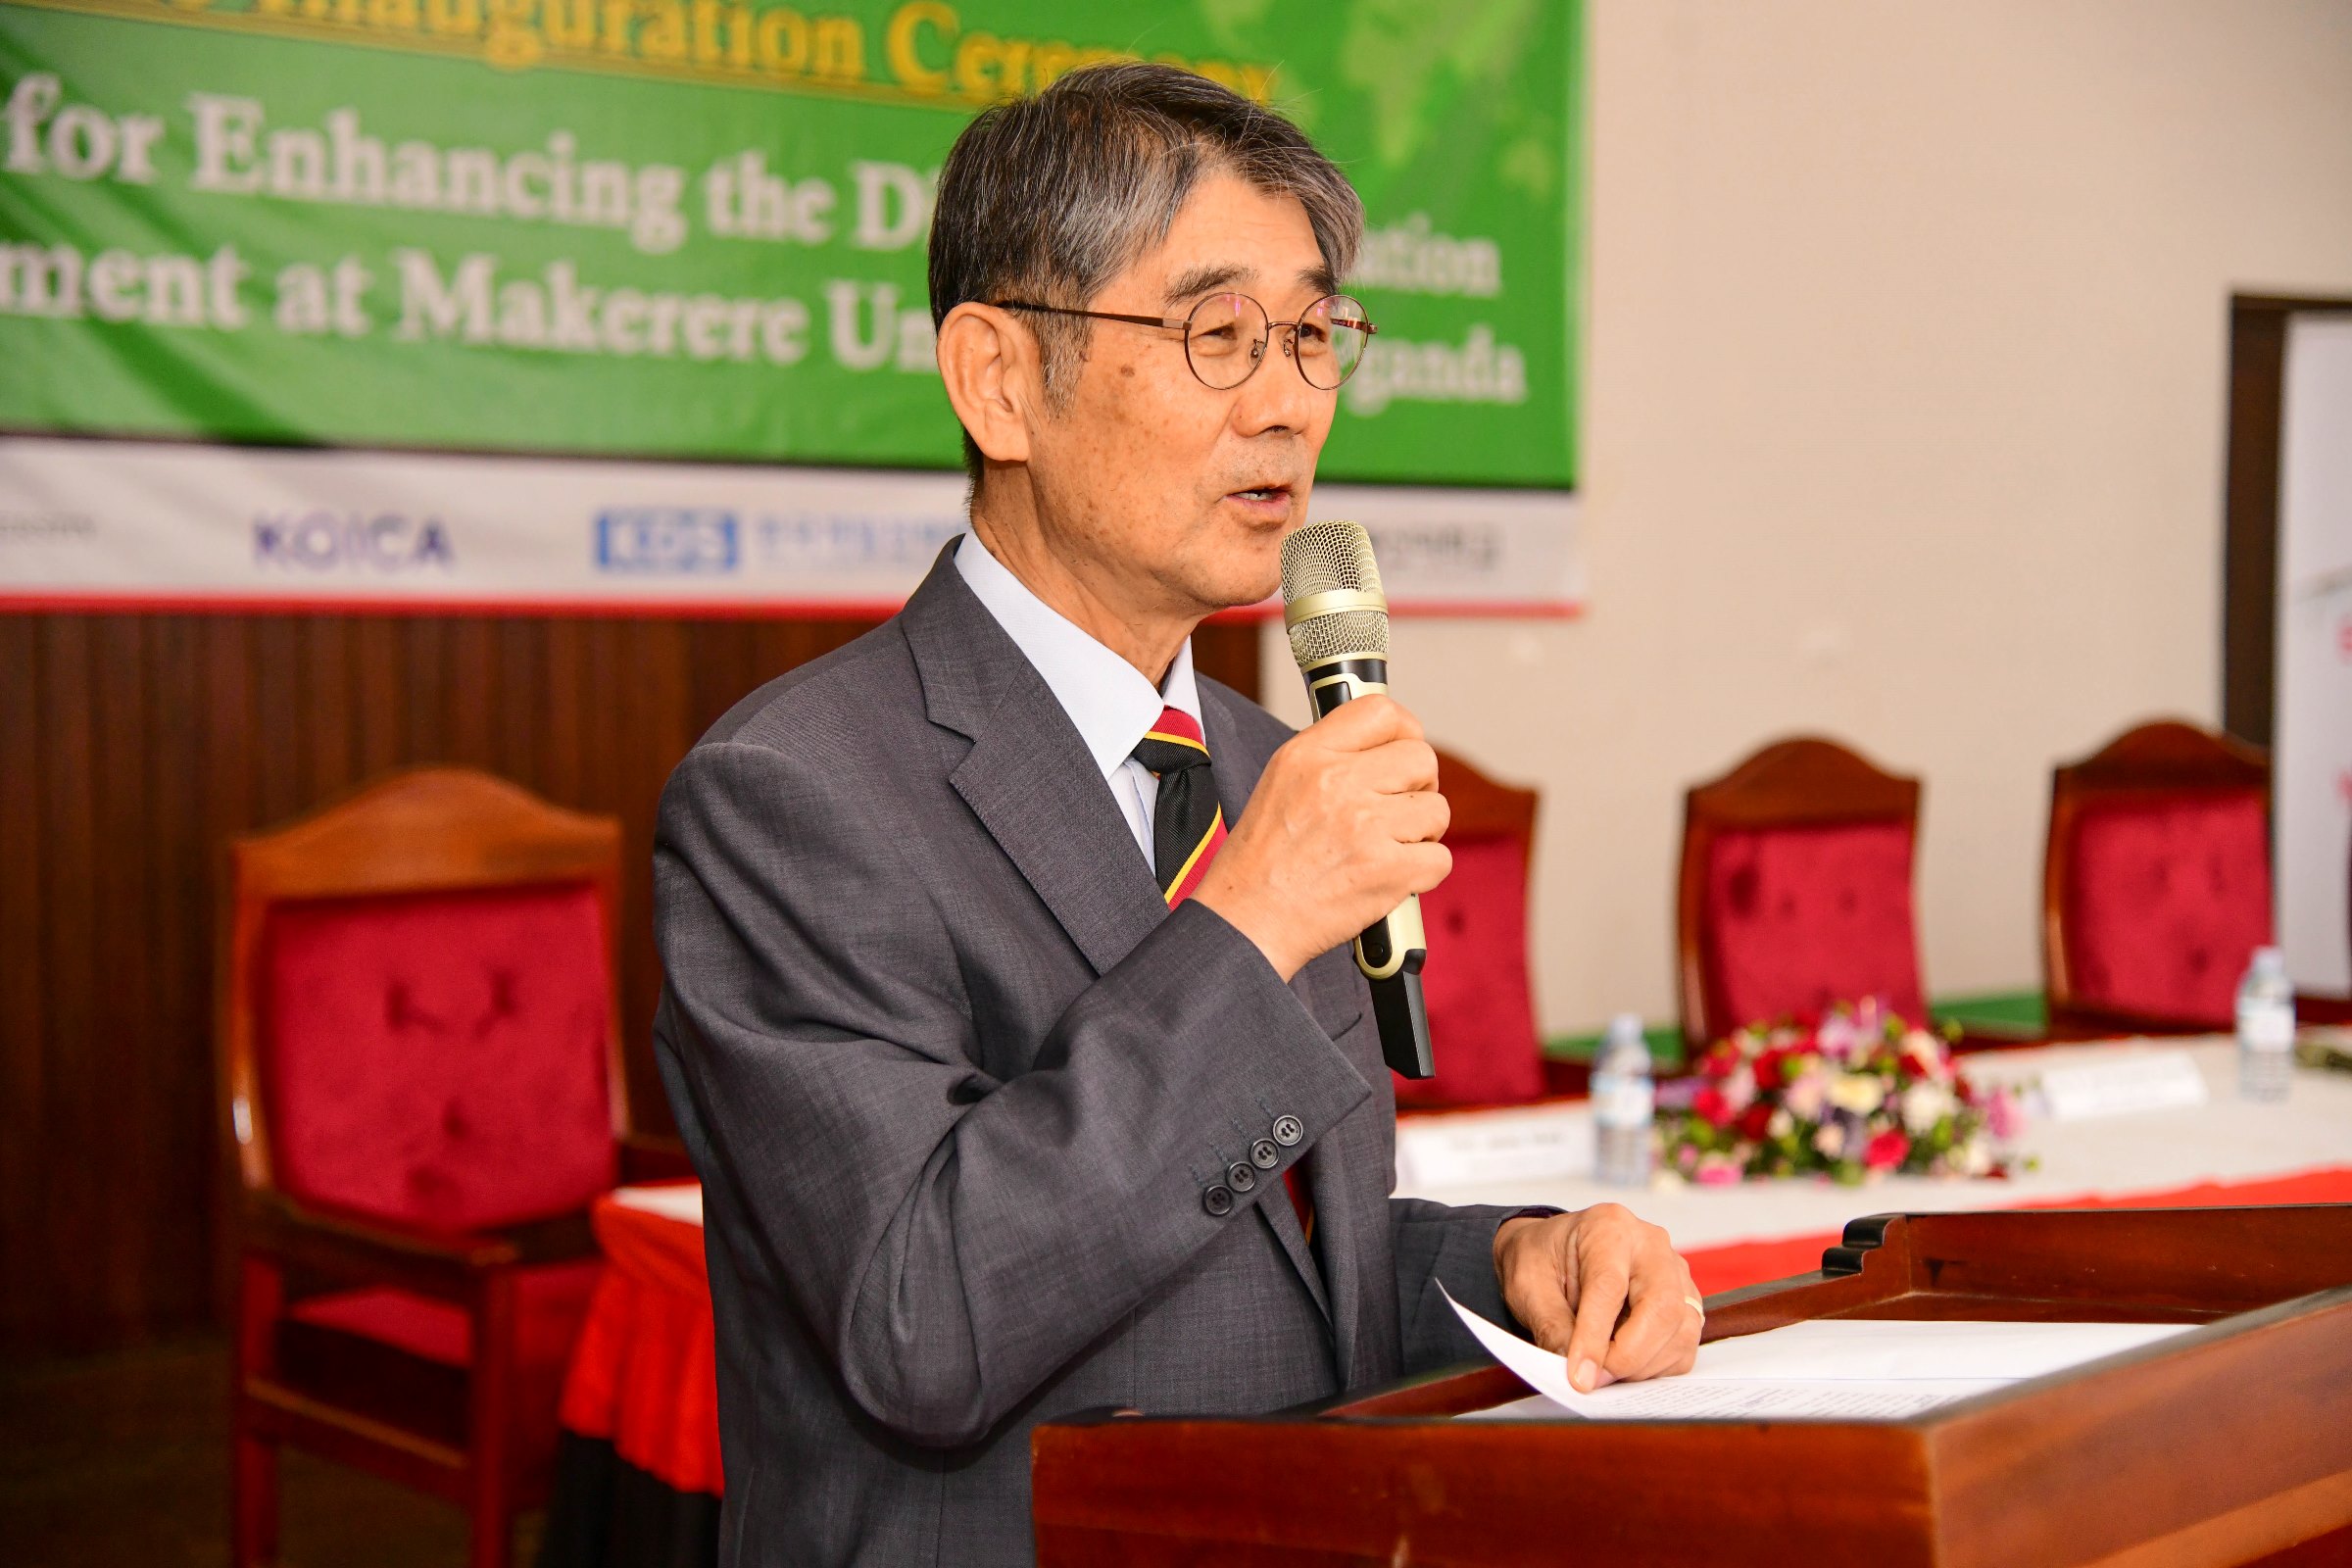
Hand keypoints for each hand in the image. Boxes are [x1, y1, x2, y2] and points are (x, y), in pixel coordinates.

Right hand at [1193, 695, 1449, 980]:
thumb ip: (1330, 757)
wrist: (1247, 922)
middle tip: (1396, 812)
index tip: (1403, 752)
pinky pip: (1440, 859)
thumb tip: (1384, 745)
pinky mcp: (1387, 871)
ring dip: (1421, 834)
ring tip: (1388, 849)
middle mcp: (1338, 782)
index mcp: (1308, 754)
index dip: (1405, 731)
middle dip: (1419, 788)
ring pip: (1437, 810)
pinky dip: (1422, 873)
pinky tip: (1391, 877)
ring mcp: (1365, 826)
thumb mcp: (1279, 783)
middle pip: (1422, 758)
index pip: (1382, 711)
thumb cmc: (1260, 863)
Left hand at [1493, 1204, 1701, 1393]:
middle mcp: (1650, 1245)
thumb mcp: (1528, 1286)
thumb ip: (1553, 1327)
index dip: (1594, 1337)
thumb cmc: (1542, 1259)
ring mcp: (1675, 1272)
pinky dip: (1657, 1366)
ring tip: (1604, 1372)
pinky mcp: (1685, 1300)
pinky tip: (1624, 1364)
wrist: (1553, 1252)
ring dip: (1644, 1365)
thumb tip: (1579, 1373)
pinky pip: (1685, 1344)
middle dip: (1629, 1355)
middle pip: (1661, 1307)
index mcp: (1607, 1227)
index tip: (1580, 1375)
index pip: (1609, 1286)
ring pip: (1680, 1329)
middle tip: (1595, 1379)